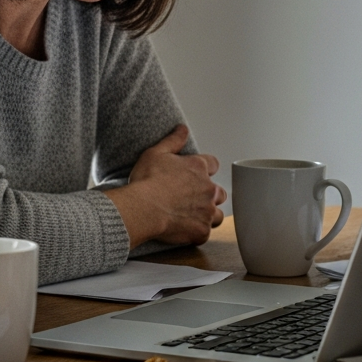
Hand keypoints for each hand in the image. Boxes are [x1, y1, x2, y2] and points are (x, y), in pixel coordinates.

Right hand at [104, 125, 225, 248]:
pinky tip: (184, 229)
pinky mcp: (201, 231)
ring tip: (191, 216)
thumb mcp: (156, 153)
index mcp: (199, 168)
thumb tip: (182, 129)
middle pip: (219, 192)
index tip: (195, 174)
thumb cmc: (147, 180)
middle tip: (191, 198)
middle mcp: (208, 189)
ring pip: (217, 215)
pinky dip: (197, 232)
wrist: (142, 208)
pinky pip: (205, 233)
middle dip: (209, 195)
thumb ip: (173, 140)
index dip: (205, 169)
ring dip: (208, 214)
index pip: (213, 164)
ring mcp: (207, 211)